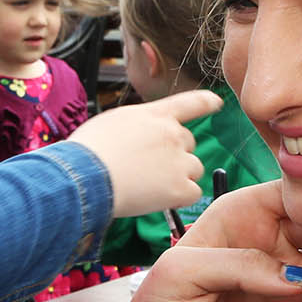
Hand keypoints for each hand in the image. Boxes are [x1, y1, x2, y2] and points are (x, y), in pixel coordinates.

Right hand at [65, 92, 219, 217]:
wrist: (85, 176)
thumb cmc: (89, 152)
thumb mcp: (113, 122)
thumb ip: (138, 126)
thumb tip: (143, 139)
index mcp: (156, 115)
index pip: (190, 103)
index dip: (207, 102)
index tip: (217, 102)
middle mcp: (172, 134)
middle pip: (189, 142)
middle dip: (176, 153)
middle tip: (149, 167)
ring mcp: (179, 161)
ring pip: (194, 168)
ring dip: (179, 176)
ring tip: (150, 184)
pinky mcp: (180, 188)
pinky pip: (193, 193)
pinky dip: (179, 198)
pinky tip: (158, 199)